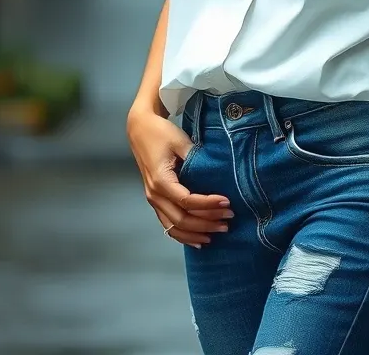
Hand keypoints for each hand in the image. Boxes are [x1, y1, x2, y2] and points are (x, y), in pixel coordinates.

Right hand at [126, 104, 233, 246]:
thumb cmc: (161, 133)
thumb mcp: (179, 141)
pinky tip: (198, 239)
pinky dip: (183, 234)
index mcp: (161, 180)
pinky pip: (168, 224)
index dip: (208, 205)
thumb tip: (215, 172)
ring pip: (174, 227)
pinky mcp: (155, 200)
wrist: (140, 129)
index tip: (227, 202)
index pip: (187, 201)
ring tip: (217, 232)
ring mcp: (153, 199)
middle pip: (182, 219)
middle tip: (228, 220)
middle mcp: (155, 194)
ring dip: (196, 233)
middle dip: (206, 222)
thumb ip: (195, 157)